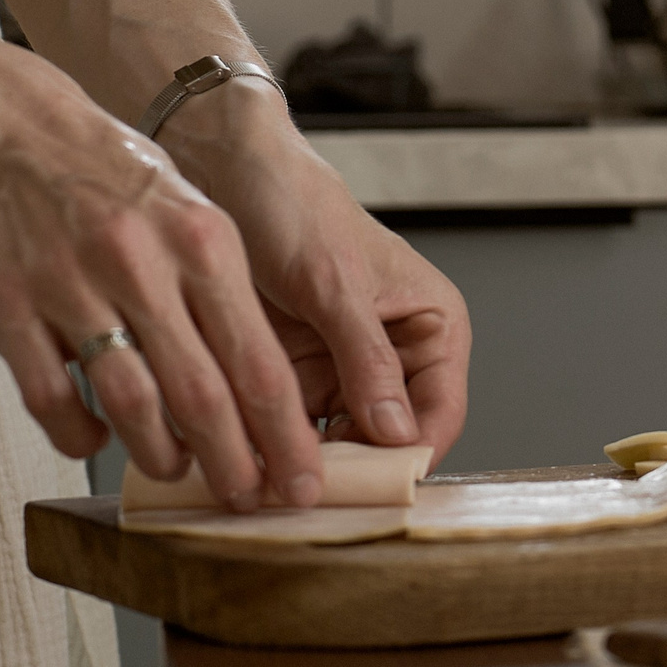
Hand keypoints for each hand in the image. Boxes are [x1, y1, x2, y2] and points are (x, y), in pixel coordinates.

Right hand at [0, 54, 324, 511]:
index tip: (302, 482)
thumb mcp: (203, 222)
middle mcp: (140, 264)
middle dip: (233, 462)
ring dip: (160, 452)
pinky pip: (49, 395)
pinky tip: (98, 439)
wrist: (20, 139)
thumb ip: (234, 305)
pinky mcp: (9, 305)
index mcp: (203, 243)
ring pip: (128, 400)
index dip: (283, 435)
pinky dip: (78, 432)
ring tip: (178, 470)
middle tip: (250, 499)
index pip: (258, 362)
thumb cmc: (126, 191)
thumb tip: (274, 403)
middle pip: (200, 392)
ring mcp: (70, 285)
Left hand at [159, 84, 471, 465]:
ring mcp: (344, 370)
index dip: (409, 455)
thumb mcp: (335, 285)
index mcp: (432, 327)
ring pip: (339, 443)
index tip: (369, 487)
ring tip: (275, 481)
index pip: (439, 413)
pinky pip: (293, 428)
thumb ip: (369, 360)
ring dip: (308, 463)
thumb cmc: (295, 206)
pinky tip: (250, 458)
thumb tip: (399, 433)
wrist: (226, 174)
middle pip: (388, 439)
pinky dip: (274, 444)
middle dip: (352, 468)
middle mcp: (395, 356)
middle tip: (310, 492)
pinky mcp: (297, 376)